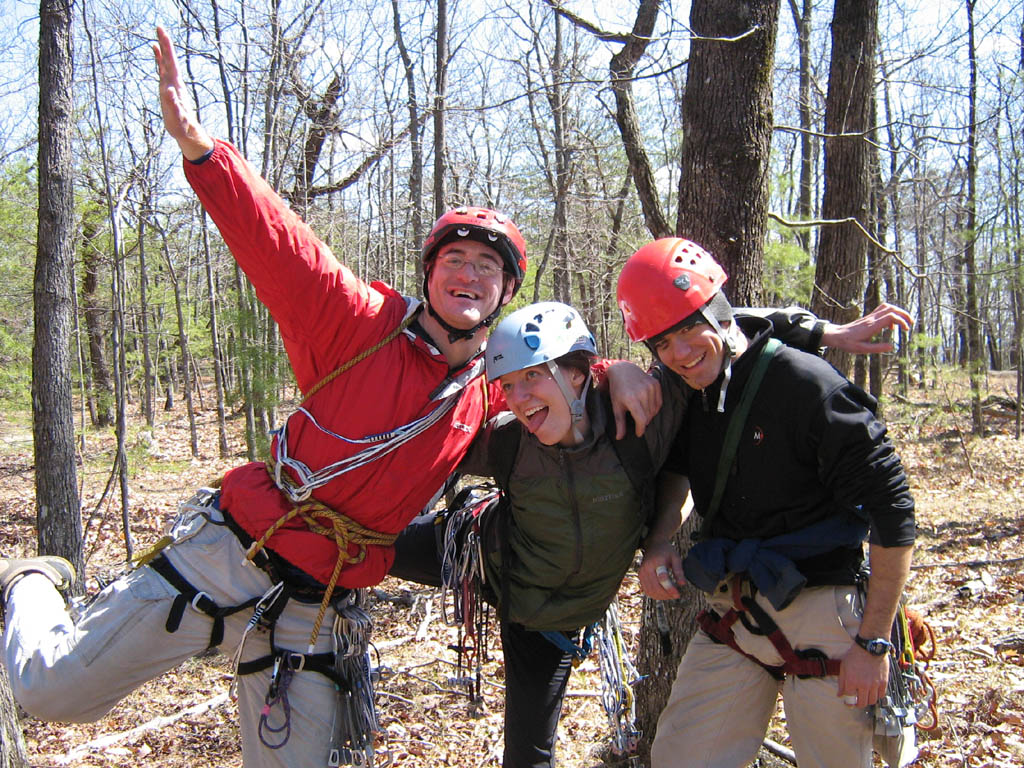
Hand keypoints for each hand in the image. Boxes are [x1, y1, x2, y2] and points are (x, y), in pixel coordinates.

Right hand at [153, 27, 214, 159]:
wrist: (186, 131)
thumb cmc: (181, 125)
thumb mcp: (176, 116)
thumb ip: (173, 104)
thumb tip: (169, 91)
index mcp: (175, 85)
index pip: (171, 63)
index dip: (167, 48)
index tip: (162, 33)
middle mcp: (174, 82)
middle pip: (169, 59)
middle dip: (165, 43)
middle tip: (159, 27)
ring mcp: (171, 84)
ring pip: (166, 62)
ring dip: (162, 48)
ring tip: (158, 35)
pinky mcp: (167, 88)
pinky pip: (162, 69)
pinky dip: (159, 59)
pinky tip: (156, 51)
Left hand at [606, 361, 661, 438]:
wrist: (623, 369)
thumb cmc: (617, 389)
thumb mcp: (616, 406)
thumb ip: (619, 423)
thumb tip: (619, 438)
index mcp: (631, 399)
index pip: (642, 420)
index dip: (641, 429)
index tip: (638, 433)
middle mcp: (643, 393)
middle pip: (648, 416)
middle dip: (643, 422)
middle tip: (637, 420)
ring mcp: (650, 387)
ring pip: (654, 410)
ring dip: (649, 415)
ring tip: (640, 412)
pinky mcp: (656, 384)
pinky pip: (659, 402)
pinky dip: (654, 407)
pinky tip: (647, 406)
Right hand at [638, 540, 683, 599]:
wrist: (654, 545)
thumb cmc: (666, 551)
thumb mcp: (675, 557)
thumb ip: (679, 570)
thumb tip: (682, 584)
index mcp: (656, 561)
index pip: (662, 578)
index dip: (670, 588)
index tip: (678, 594)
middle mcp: (646, 568)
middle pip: (655, 587)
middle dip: (666, 594)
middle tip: (676, 595)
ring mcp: (641, 573)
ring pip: (650, 591)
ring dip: (661, 596)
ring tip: (671, 595)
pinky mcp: (640, 577)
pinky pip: (647, 590)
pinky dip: (655, 595)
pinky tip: (663, 594)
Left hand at [821, 303, 912, 353]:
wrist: (836, 335)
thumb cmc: (848, 343)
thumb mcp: (862, 349)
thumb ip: (877, 348)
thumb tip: (892, 346)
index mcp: (872, 326)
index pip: (891, 316)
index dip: (902, 321)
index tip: (906, 329)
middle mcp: (872, 319)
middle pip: (892, 308)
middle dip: (904, 314)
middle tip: (911, 323)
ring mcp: (870, 317)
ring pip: (887, 307)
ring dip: (898, 312)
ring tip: (904, 323)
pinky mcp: (868, 318)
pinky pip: (882, 311)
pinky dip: (891, 314)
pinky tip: (890, 326)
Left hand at [837, 642, 888, 706]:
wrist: (870, 647)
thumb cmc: (855, 655)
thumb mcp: (843, 667)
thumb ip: (841, 682)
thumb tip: (840, 694)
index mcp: (852, 681)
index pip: (850, 699)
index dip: (848, 702)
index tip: (848, 703)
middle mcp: (864, 685)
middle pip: (862, 703)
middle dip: (858, 704)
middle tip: (856, 702)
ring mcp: (875, 684)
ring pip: (872, 701)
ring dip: (868, 701)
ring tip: (865, 696)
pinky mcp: (883, 682)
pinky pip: (881, 695)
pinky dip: (877, 696)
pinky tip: (873, 691)